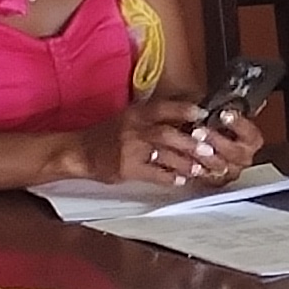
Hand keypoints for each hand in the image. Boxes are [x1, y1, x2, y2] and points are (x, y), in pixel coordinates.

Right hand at [79, 96, 245, 186]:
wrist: (80, 151)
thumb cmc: (107, 135)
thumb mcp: (129, 118)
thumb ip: (153, 118)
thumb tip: (184, 122)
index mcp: (136, 113)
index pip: (164, 107)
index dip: (185, 110)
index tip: (203, 113)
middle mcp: (133, 128)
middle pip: (167, 133)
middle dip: (190, 143)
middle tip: (209, 150)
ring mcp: (129, 149)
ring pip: (163, 155)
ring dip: (184, 163)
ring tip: (200, 169)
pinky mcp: (125, 168)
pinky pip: (152, 174)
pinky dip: (168, 178)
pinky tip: (179, 181)